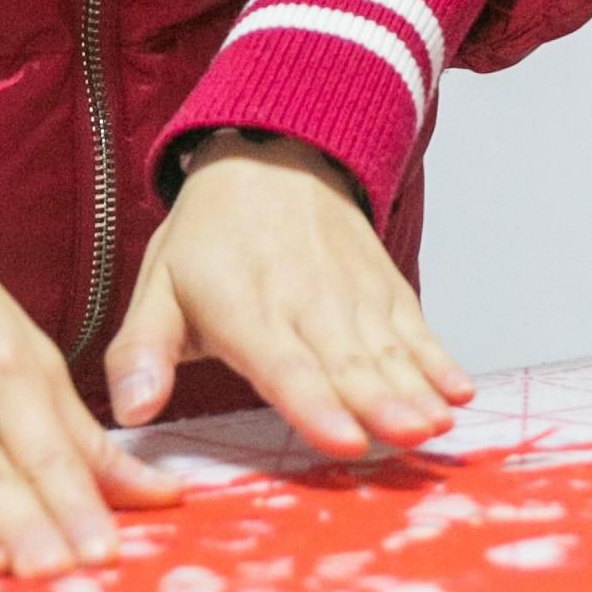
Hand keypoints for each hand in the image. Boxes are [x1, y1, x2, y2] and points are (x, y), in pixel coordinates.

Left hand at [105, 133, 475, 454]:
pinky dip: (440, 357)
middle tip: (409, 439)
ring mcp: (354, 295)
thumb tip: (131, 411)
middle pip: (347, 362)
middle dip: (380, 403)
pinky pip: (416, 327)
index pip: (283, 366)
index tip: (343, 440)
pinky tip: (460, 390)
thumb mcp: (158, 284)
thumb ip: (141, 352)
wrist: (275, 151)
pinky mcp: (385, 289)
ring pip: (388, 348)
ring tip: (437, 423)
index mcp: (245, 309)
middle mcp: (306, 303)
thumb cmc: (211, 235)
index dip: (314, 405)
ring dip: (416, 387)